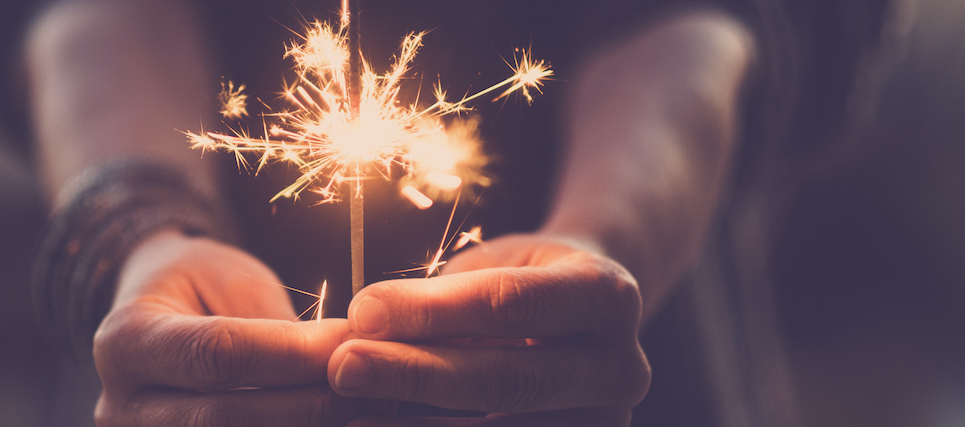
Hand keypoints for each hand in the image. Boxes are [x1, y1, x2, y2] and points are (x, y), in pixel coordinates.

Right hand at [93, 231, 364, 426]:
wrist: (154, 317)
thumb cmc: (200, 287)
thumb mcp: (231, 282)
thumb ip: (275, 328)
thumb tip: (345, 359)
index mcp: (125, 341)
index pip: (217, 354)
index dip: (291, 353)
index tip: (352, 340)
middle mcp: (121, 406)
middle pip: (223, 417)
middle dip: (308, 404)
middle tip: (375, 385)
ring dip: (307, 425)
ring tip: (365, 408)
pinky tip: (336, 421)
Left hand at [327, 234, 649, 425]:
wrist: (585, 320)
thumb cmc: (524, 282)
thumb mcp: (493, 265)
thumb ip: (443, 297)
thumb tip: (363, 323)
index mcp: (607, 296)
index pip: (511, 303)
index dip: (432, 309)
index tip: (362, 310)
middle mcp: (620, 367)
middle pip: (508, 379)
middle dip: (416, 373)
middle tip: (345, 366)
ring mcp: (605, 421)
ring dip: (415, 424)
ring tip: (348, 410)